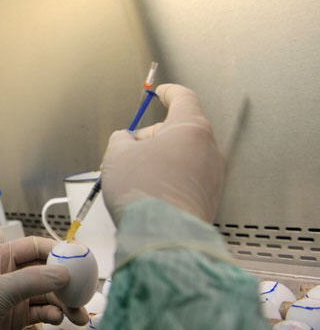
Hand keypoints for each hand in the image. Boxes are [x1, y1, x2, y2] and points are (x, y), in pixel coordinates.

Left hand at [0, 237, 88, 329]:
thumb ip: (33, 281)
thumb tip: (65, 273)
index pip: (35, 246)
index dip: (58, 251)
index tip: (81, 261)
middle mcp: (7, 274)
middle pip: (44, 272)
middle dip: (65, 283)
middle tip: (85, 294)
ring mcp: (11, 297)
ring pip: (44, 295)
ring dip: (62, 303)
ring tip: (78, 316)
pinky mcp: (12, 317)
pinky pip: (38, 311)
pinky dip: (50, 315)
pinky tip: (58, 321)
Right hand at [102, 83, 224, 222]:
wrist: (163, 237)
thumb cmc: (143, 190)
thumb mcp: (117, 155)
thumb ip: (121, 139)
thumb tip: (126, 141)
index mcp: (190, 128)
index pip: (183, 98)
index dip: (168, 92)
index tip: (160, 92)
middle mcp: (208, 149)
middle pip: (180, 131)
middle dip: (153, 136)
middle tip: (129, 148)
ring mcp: (212, 176)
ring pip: (183, 157)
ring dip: (161, 160)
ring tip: (135, 176)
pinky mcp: (209, 199)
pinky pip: (187, 180)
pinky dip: (169, 180)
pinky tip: (149, 194)